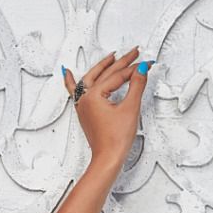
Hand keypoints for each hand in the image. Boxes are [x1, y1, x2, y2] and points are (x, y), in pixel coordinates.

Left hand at [63, 48, 149, 172]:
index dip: (134, 69)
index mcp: (93, 96)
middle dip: (121, 62)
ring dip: (101, 66)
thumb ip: (137, 85)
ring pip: (91, 79)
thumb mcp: (130, 108)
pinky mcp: (85, 113)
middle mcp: (85, 100)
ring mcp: (83, 106)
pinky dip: (71, 81)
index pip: (117, 76)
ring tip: (112, 56)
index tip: (145, 64)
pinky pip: (74, 92)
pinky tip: (66, 73)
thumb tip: (141, 69)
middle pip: (105, 74)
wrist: (107, 158)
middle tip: (134, 53)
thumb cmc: (115, 140)